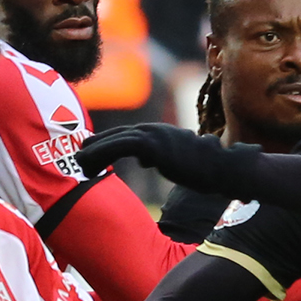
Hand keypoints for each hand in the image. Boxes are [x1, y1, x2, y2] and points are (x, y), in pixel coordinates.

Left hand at [75, 123, 257, 195]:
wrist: (222, 168)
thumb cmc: (206, 170)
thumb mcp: (176, 161)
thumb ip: (159, 156)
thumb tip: (146, 159)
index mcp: (160, 134)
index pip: (128, 136)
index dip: (107, 144)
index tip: (92, 154)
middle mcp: (154, 130)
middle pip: (117, 134)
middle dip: (96, 145)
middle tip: (78, 157)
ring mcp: (154, 135)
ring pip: (115, 139)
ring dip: (94, 151)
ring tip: (79, 163)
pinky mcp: (152, 145)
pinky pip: (119, 146)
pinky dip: (102, 153)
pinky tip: (91, 164)